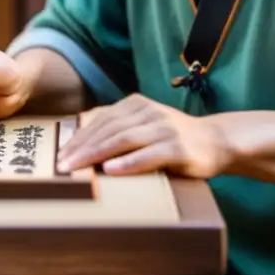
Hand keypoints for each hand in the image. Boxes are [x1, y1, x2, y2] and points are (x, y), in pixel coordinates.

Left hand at [57, 94, 231, 178]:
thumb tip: (79, 140)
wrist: (216, 141)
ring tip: (77, 168)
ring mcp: (164, 128)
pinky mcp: (178, 147)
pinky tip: (111, 170)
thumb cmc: (172, 139)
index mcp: (136, 104)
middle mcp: (149, 112)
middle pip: (108, 129)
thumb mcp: (144, 126)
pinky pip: (149, 155)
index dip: (78, 136)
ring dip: (97, 154)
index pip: (100, 119)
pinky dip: (128, 162)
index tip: (59, 154)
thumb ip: (119, 128)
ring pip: (124, 139)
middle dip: (82, 147)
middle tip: (61, 165)